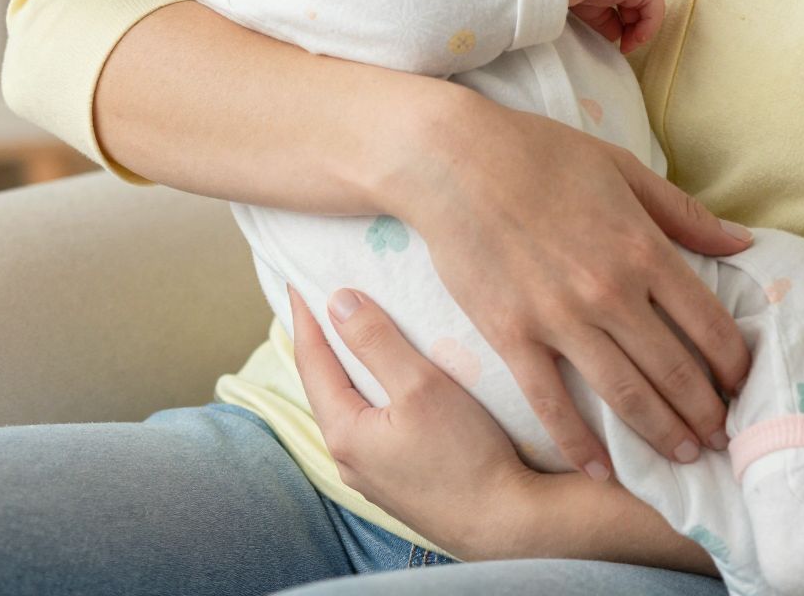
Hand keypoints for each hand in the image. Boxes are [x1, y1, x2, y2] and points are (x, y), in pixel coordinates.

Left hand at [288, 286, 532, 559]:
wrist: (505, 521)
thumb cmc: (466, 454)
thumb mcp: (422, 385)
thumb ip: (377, 342)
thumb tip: (337, 302)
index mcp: (344, 432)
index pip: (312, 362)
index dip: (305, 318)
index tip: (298, 281)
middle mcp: (349, 458)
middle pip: (327, 386)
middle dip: (324, 343)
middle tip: (322, 301)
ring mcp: (373, 474)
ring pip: (352, 407)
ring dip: (351, 368)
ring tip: (355, 334)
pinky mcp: (400, 480)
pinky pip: (374, 424)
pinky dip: (374, 392)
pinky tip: (392, 383)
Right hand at [396, 89, 753, 479]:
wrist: (454, 160)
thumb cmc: (541, 155)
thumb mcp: (624, 169)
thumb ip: (684, 213)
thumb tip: (743, 241)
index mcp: (643, 248)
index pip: (708, 322)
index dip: (733, 363)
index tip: (744, 385)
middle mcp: (610, 291)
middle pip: (673, 369)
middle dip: (705, 411)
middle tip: (723, 439)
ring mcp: (559, 318)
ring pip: (623, 394)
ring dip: (659, 433)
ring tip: (682, 457)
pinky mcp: (511, 336)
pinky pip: (551, 403)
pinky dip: (579, 445)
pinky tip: (601, 471)